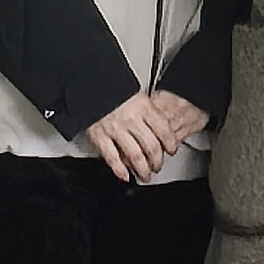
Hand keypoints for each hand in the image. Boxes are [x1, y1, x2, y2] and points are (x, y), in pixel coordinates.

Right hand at [79, 91, 195, 185]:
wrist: (92, 87)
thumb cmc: (115, 92)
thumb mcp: (139, 97)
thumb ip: (150, 113)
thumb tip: (162, 129)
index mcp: (144, 108)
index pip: (163, 129)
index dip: (170, 143)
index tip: (172, 150)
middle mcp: (132, 120)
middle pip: (151, 146)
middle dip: (157, 161)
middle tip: (158, 167)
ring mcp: (116, 130)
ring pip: (134, 155)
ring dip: (142, 169)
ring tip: (145, 176)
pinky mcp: (100, 137)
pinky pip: (112, 157)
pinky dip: (119, 170)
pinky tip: (125, 176)